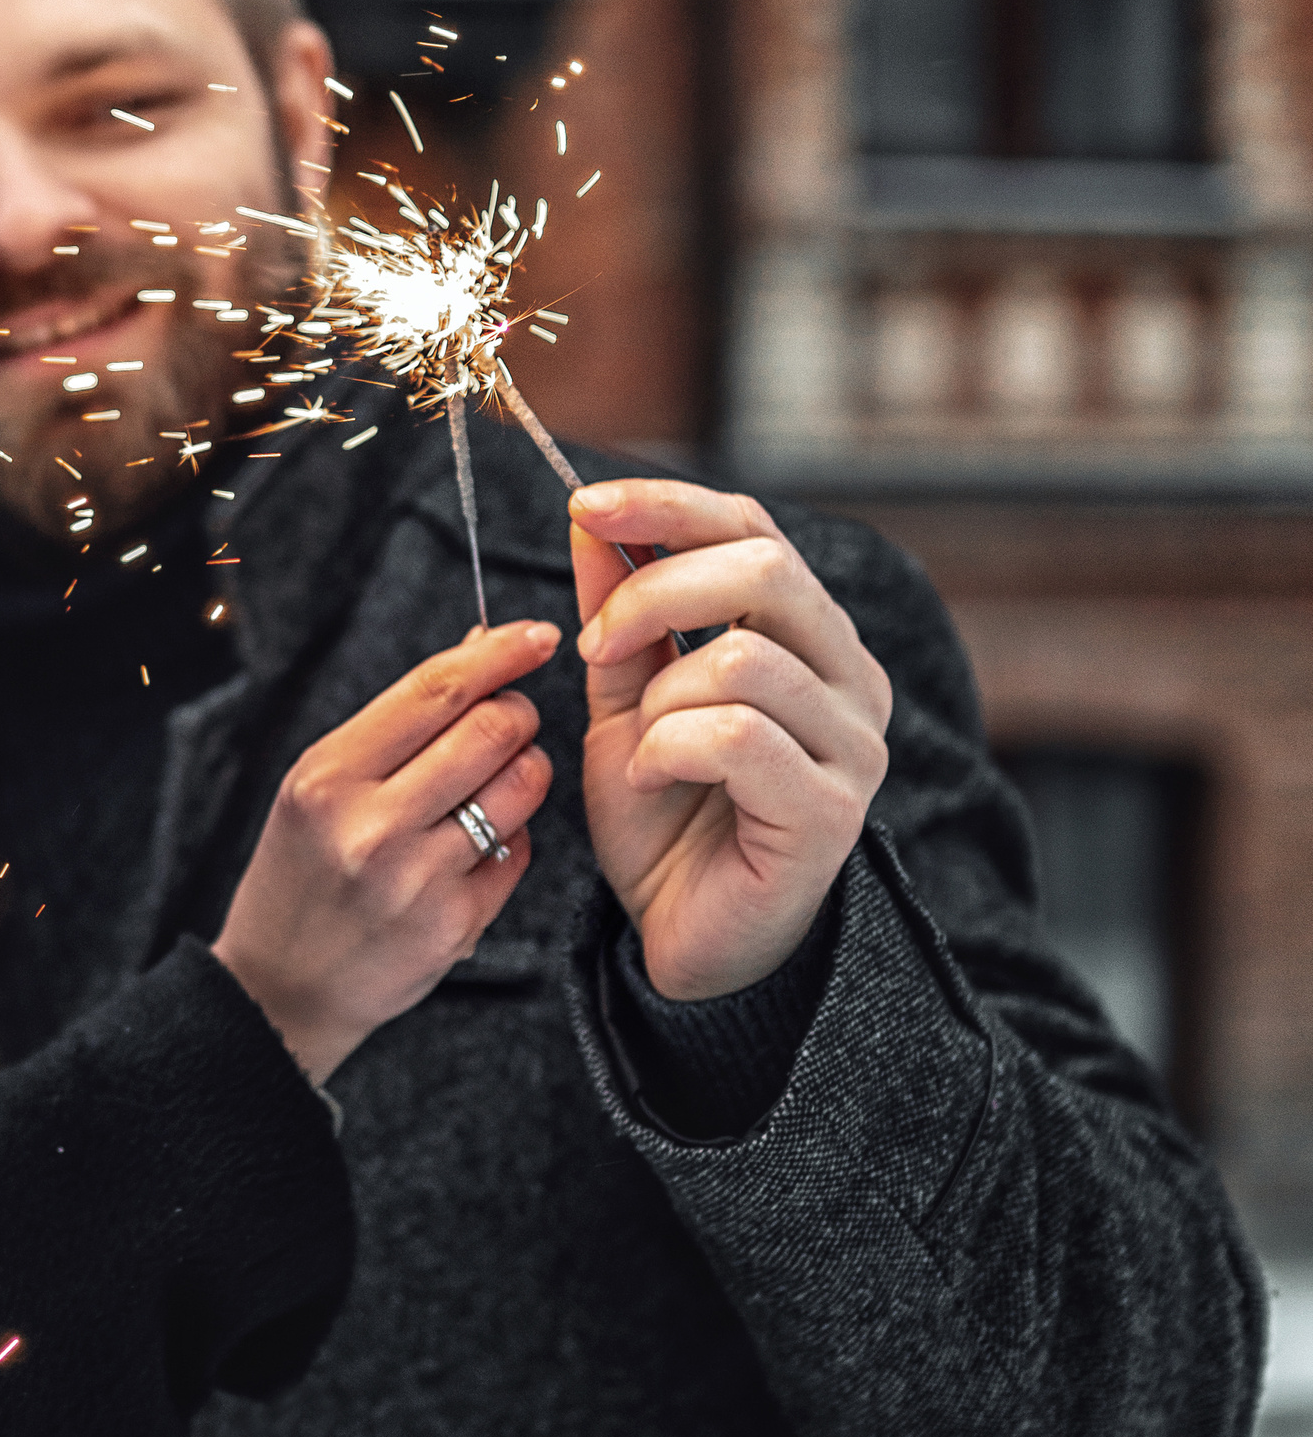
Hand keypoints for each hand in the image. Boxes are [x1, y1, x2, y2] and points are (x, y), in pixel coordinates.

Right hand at [211, 620, 557, 1085]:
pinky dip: (513, 838)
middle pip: (490, 732)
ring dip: (526, 771)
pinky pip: (520, 854)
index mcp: (328, 777)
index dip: (499, 654)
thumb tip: (478, 646)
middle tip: (510, 720)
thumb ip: (398, 722)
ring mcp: (416, 880)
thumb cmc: (303, 870)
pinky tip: (477, 847)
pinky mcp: (454, 927)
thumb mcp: (320, 785)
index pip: (434, 692)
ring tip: (497, 782)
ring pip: (520, 789)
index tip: (537, 635)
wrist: (280, 986)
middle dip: (518, 713)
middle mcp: (370, 826)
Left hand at [568, 481, 891, 999]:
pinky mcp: (830, 810)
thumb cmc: (665, 813)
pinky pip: (736, 737)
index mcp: (809, 636)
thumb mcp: (622, 696)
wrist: (682, 932)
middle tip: (593, 648)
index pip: (754, 527)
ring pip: (742, 658)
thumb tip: (587, 519)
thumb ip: (615, 610)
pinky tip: (654, 780)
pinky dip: (668, 750)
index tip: (583, 505)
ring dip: (658, 698)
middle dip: (652, 593)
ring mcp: (852, 745)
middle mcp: (849, 679)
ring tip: (640, 747)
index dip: (667, 505)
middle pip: (764, 568)